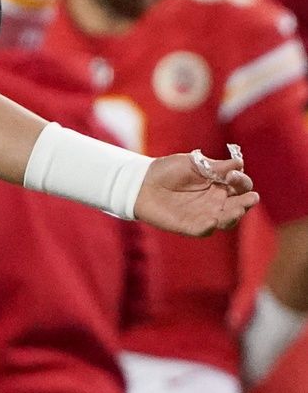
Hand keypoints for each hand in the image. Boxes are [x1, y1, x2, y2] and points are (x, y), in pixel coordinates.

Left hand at [134, 149, 257, 236]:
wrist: (141, 182)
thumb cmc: (167, 170)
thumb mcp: (191, 163)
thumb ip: (214, 166)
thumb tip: (239, 163)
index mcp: (220, 185)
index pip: (240, 187)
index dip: (241, 181)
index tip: (234, 175)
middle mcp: (216, 202)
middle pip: (238, 205)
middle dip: (246, 202)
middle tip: (251, 198)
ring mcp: (204, 215)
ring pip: (225, 220)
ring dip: (233, 216)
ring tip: (237, 209)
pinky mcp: (189, 226)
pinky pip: (203, 229)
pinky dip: (208, 226)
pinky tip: (212, 220)